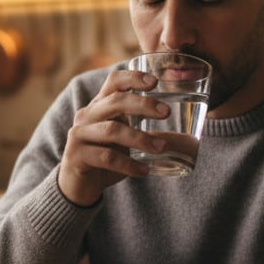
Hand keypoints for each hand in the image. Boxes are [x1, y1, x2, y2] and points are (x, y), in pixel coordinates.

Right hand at [57, 69, 170, 205]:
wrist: (78, 186)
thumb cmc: (106, 158)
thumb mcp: (123, 140)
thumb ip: (143, 132)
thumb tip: (186, 137)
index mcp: (99, 106)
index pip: (113, 82)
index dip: (132, 77)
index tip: (154, 82)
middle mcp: (87, 116)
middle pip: (114, 102)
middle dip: (143, 105)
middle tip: (166, 113)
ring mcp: (79, 135)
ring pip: (112, 131)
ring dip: (140, 139)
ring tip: (161, 148)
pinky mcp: (76, 156)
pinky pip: (106, 157)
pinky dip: (128, 165)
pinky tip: (144, 171)